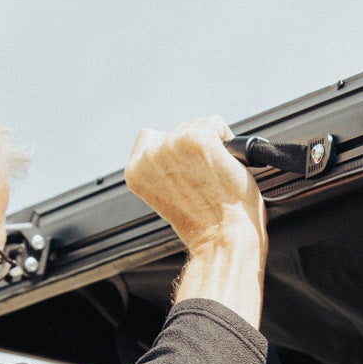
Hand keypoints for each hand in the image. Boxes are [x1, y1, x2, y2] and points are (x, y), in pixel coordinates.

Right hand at [124, 115, 265, 255]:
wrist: (223, 239)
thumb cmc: (203, 226)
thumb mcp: (166, 198)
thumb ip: (163, 171)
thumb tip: (179, 152)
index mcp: (135, 171)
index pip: (150, 138)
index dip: (175, 153)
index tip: (187, 173)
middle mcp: (149, 155)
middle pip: (177, 130)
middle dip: (195, 150)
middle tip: (206, 179)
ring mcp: (173, 145)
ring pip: (197, 125)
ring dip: (212, 145)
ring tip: (216, 177)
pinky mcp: (199, 139)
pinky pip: (216, 124)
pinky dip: (228, 141)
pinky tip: (226, 165)